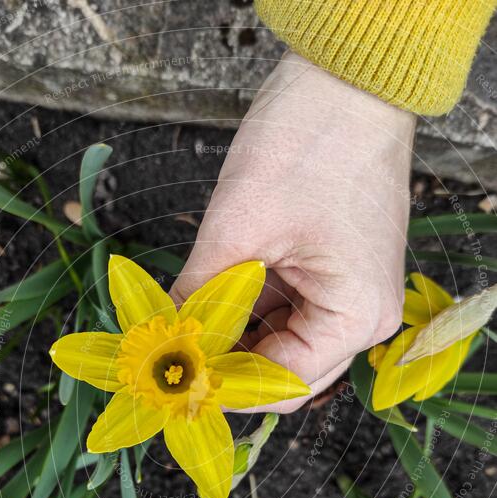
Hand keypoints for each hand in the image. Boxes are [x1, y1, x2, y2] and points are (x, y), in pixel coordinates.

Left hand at [170, 52, 415, 411]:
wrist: (345, 82)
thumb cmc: (307, 142)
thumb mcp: (237, 228)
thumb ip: (197, 296)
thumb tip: (160, 343)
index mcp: (355, 316)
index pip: (282, 383)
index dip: (224, 389)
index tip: (172, 386)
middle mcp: (363, 317)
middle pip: (285, 372)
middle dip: (226, 370)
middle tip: (169, 367)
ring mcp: (350, 296)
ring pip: (280, 346)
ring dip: (231, 344)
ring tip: (179, 336)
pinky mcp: (332, 276)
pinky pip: (284, 315)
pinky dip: (244, 315)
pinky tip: (205, 309)